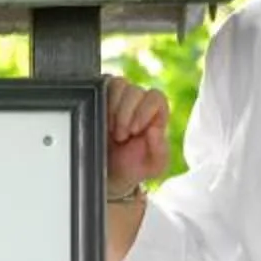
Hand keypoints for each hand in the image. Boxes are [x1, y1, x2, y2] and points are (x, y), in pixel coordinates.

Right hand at [102, 76, 171, 190]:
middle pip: (135, 90)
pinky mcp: (101, 98)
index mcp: (156, 115)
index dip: (144, 111)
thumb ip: (160, 151)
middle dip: (125, 114)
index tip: (134, 131)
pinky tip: (99, 120)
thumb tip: (155, 129)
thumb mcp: (152, 166)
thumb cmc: (132, 168)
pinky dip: (101, 99)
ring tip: (110, 130)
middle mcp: (139, 103)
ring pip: (119, 84)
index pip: (156, 97)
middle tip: (119, 137)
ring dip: (113, 107)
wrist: (106, 175)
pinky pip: (102, 86)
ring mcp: (119, 99)